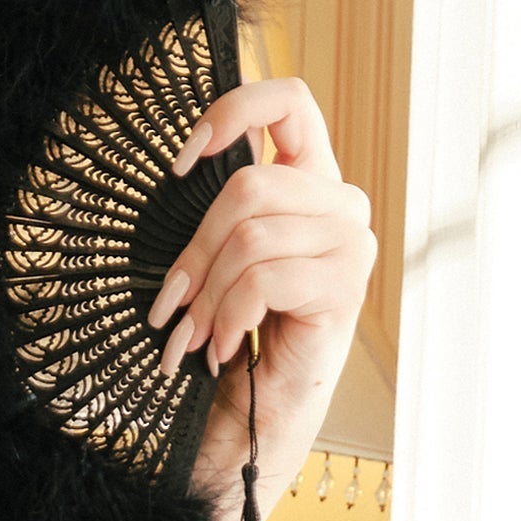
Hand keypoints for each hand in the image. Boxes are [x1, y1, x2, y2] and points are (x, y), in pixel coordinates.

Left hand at [151, 75, 377, 520]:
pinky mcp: (344, 288)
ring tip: (196, 336)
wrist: (255, 420)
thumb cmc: (233, 338)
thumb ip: (219, 210)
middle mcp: (339, 204)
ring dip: (207, 295)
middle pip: (248, 185)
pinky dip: (229, 316)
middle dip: (194, 251)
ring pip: (251, 234)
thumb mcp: (219, 260)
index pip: (289, 101)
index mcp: (309, 181)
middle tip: (172, 306)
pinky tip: (221, 349)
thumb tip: (187, 167)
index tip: (182, 163)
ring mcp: (349, 244)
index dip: (233, 112)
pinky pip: (265, 278)